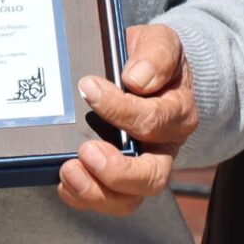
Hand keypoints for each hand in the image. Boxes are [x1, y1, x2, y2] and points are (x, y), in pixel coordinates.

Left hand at [58, 24, 198, 216]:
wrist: (144, 71)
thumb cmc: (151, 59)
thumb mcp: (160, 42)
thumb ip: (157, 54)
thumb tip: (138, 79)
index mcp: (177, 113)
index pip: (153, 120)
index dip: (120, 108)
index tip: (89, 88)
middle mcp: (164, 148)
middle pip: (152, 177)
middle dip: (117, 171)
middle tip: (86, 150)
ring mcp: (141, 168)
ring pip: (129, 199)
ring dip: (96, 191)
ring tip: (69, 170)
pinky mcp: (117, 179)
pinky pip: (105, 200)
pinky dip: (82, 196)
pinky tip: (66, 180)